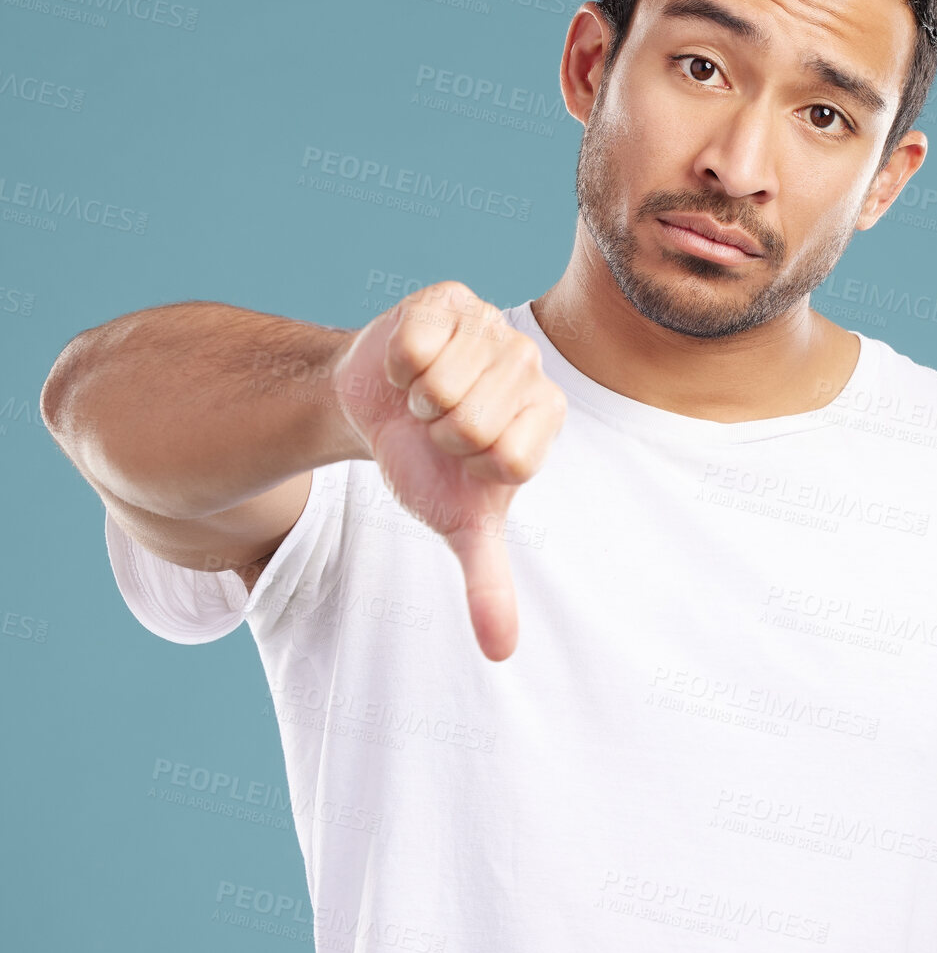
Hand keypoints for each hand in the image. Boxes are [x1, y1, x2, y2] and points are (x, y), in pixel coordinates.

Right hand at [330, 281, 566, 660]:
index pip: (513, 458)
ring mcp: (494, 327)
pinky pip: (418, 341)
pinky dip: (397, 363)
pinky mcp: (451, 299)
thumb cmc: (428, 464)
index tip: (463, 460)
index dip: (471, 467)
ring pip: (446, 381)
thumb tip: (501, 653)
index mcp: (545, 419)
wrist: (375, 409)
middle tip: (436, 424)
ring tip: (422, 394)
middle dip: (438, 434)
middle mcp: (531, 368)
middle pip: (476, 421)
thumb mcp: (459, 524)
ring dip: (416, 398)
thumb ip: (488, 584)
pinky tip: (407, 362)